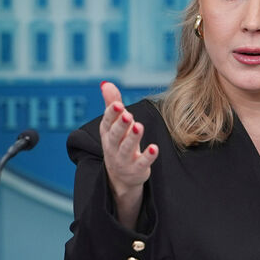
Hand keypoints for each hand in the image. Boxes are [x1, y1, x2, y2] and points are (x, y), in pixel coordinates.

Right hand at [99, 82, 157, 227]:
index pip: (107, 122)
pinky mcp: (136, 169)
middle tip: (127, 114)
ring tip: (139, 126)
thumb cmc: (118, 143)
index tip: (118, 104)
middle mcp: (113, 147)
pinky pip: (141, 163)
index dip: (111, 114)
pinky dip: (147, 156)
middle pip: (115, 135)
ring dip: (133, 138)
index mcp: (107, 134)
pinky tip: (154, 148)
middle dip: (121, 125)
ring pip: (126, 148)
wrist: (120, 177)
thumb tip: (105, 83)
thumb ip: (112, 104)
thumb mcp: (114, 125)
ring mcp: (124, 160)